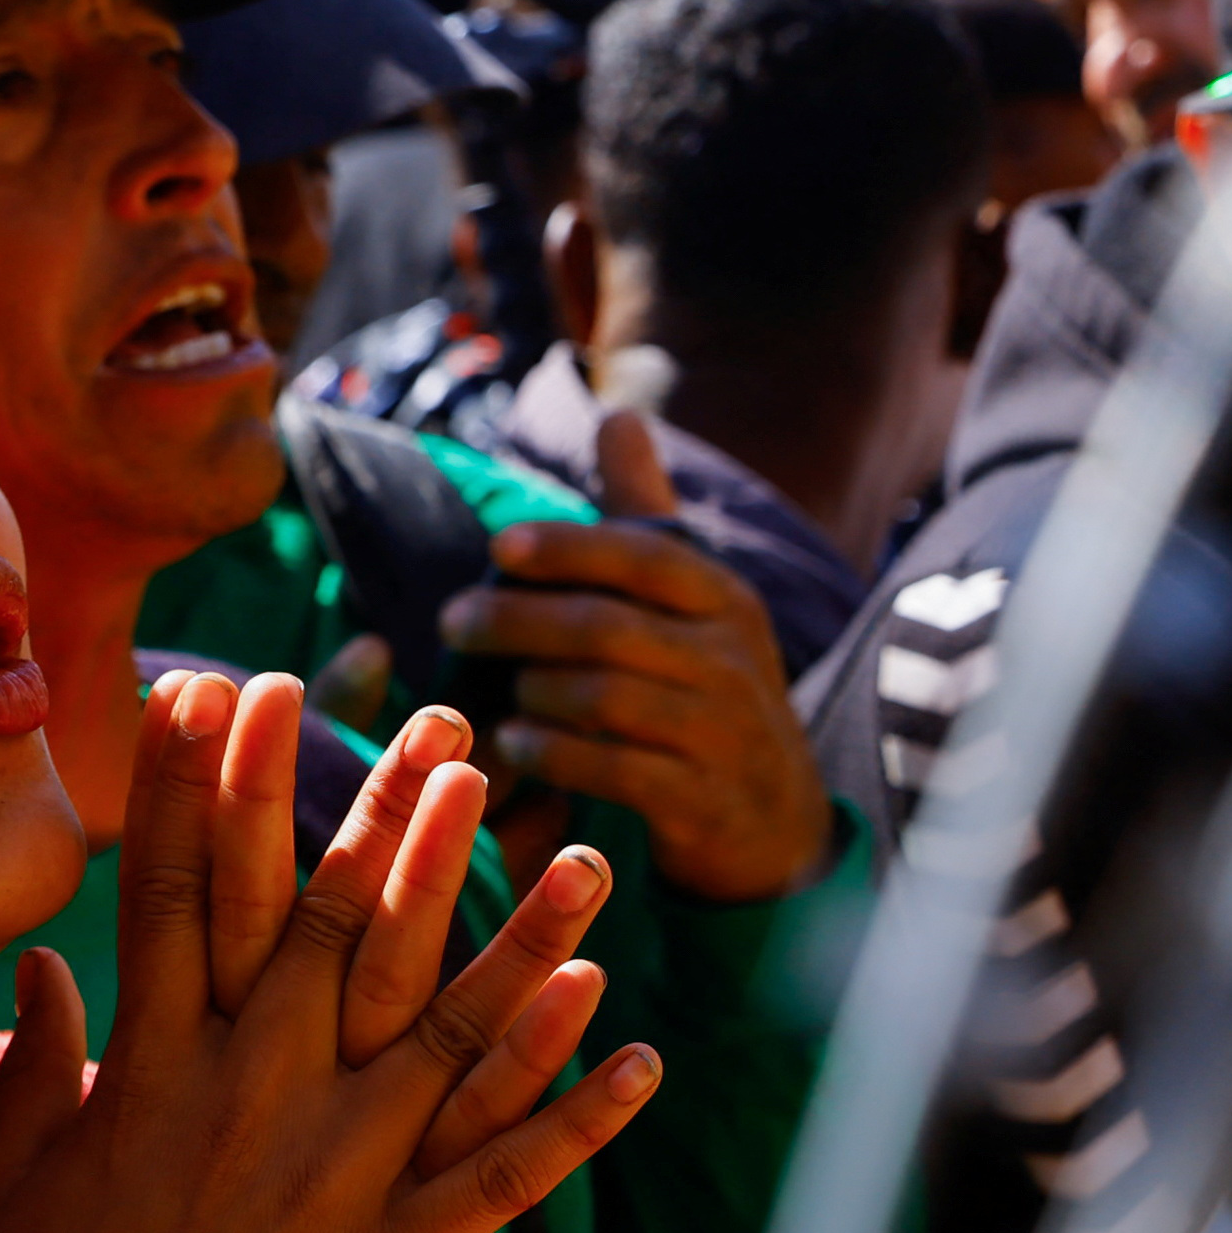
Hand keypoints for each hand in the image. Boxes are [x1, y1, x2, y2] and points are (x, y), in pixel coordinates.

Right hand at [0, 684, 655, 1232]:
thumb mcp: (5, 1198)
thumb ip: (22, 1078)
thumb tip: (33, 979)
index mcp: (151, 1072)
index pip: (182, 893)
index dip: (207, 784)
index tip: (229, 688)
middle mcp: (245, 1099)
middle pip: (330, 925)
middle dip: (387, 814)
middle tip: (441, 722)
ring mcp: (326, 1176)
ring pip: (443, 1031)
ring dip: (522, 940)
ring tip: (580, 853)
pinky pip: (503, 1174)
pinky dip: (572, 1113)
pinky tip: (635, 1048)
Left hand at [434, 413, 836, 904]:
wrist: (778, 819)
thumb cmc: (711, 689)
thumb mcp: (697, 602)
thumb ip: (649, 514)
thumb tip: (618, 413)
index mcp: (723, 600)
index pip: (645, 555)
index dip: (570, 547)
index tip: (499, 549)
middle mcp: (731, 659)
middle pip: (608, 627)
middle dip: (520, 620)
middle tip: (453, 622)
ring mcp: (722, 733)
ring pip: (606, 698)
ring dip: (533, 690)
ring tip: (489, 692)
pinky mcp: (703, 801)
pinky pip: (614, 771)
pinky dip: (555, 754)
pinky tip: (515, 744)